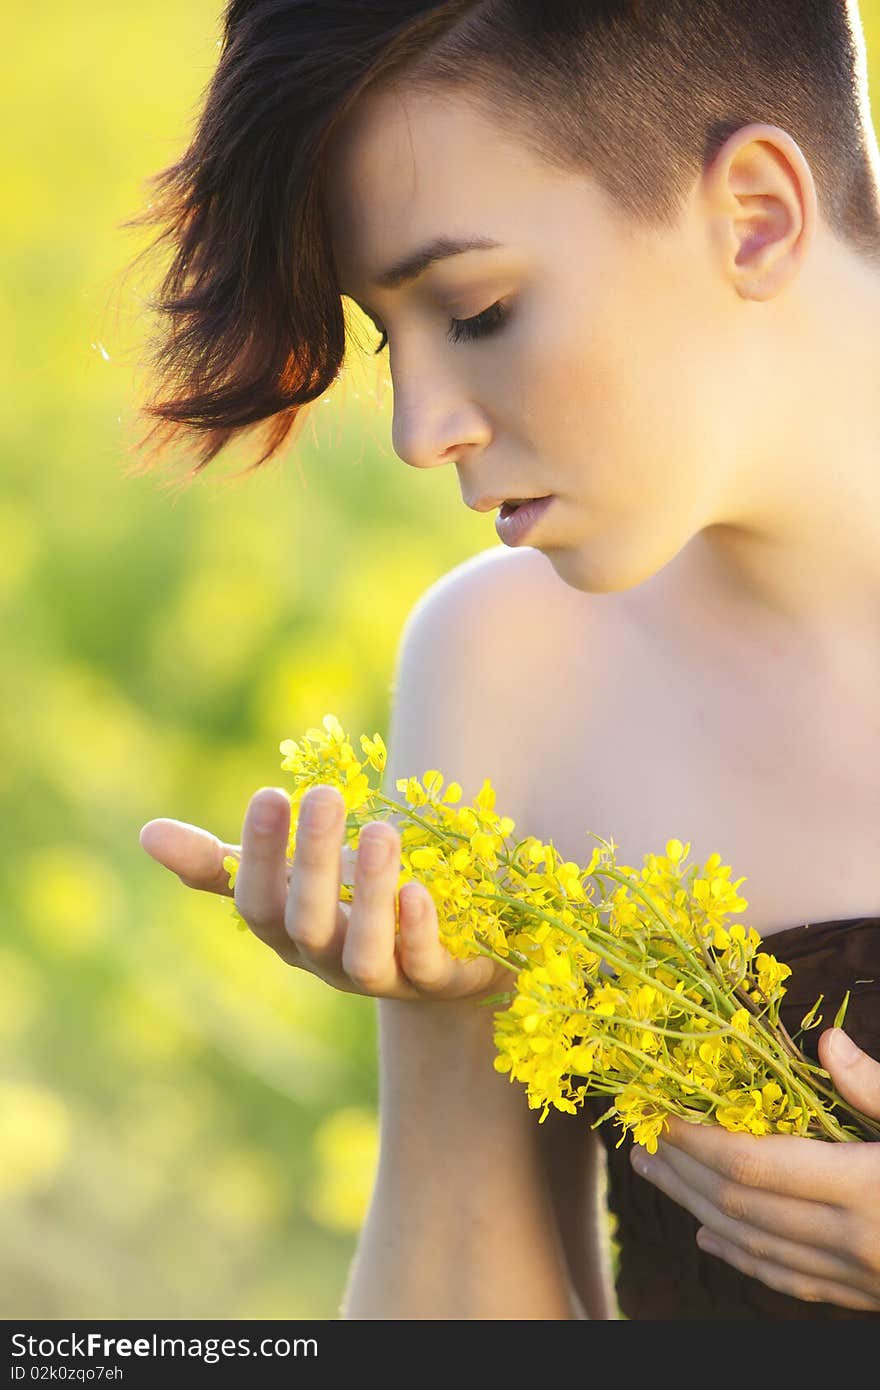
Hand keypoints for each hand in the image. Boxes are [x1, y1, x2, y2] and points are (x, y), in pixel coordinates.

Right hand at [139, 785, 509, 1001]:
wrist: (445, 959)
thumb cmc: (351, 903)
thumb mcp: (293, 877)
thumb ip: (227, 862)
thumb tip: (146, 833)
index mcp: (289, 931)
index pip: (257, 902)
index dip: (258, 855)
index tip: (268, 792)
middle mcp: (328, 961)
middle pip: (306, 922)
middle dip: (310, 861)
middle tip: (322, 793)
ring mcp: (384, 978)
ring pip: (365, 953)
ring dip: (369, 894)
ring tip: (379, 831)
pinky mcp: (440, 983)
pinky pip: (423, 967)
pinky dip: (418, 931)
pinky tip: (420, 889)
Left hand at [628, 1027, 879, 1310]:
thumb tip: (828, 1043)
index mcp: (868, 1190)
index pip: (755, 1167)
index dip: (698, 1139)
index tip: (657, 1109)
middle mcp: (855, 1243)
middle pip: (741, 1209)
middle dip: (682, 1171)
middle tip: (635, 1139)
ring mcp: (860, 1279)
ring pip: (755, 1248)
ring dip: (696, 1210)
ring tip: (655, 1176)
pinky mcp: (867, 1297)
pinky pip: (790, 1283)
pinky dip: (743, 1261)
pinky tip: (712, 1242)